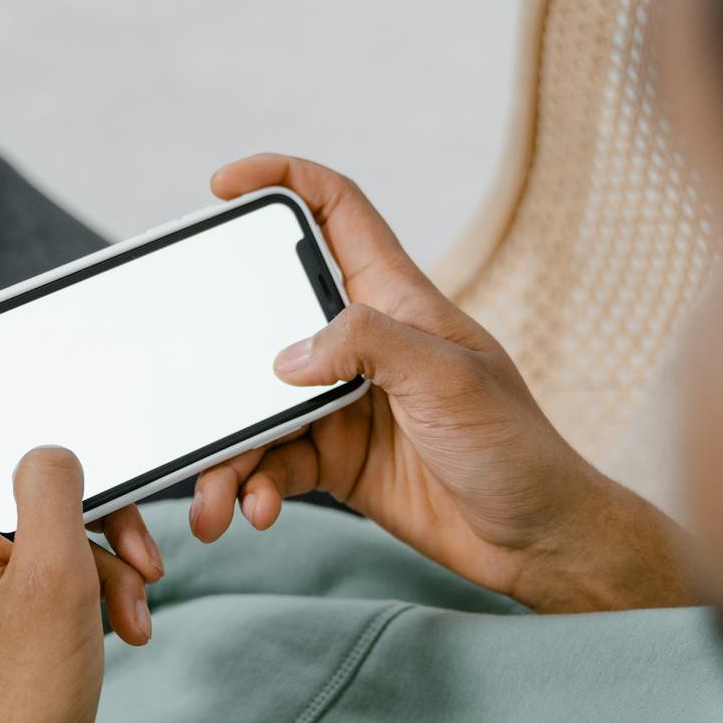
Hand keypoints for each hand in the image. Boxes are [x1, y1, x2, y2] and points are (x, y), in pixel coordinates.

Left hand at [0, 292, 161, 722]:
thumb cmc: (14, 700)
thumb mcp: (58, 575)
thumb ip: (55, 484)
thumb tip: (48, 448)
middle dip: (70, 479)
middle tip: (129, 524)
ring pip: (16, 506)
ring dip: (87, 539)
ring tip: (137, 593)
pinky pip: (16, 551)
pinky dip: (71, 572)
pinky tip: (121, 620)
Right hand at [191, 156, 690, 611]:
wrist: (535, 541)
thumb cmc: (513, 446)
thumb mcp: (447, 379)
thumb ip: (366, 345)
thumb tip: (285, 357)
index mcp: (394, 298)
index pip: (334, 210)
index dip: (281, 181)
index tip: (224, 186)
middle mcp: (362, 343)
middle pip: (267, 321)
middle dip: (219, 356)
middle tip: (187, 385)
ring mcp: (344, 402)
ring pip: (258, 407)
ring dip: (230, 452)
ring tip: (217, 499)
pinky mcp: (337, 458)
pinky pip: (272, 462)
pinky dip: (253, 485)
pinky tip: (253, 512)